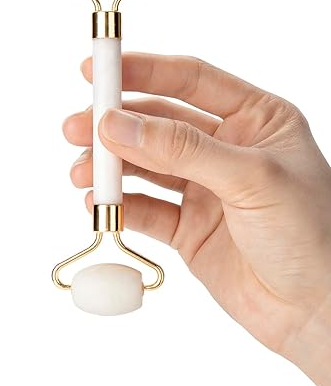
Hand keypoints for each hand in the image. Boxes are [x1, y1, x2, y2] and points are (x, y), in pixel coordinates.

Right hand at [63, 53, 330, 385]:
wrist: (319, 315)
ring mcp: (204, 189)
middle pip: (157, 122)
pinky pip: (144, 208)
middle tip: (78, 126)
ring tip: (81, 172)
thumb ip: (182, 149)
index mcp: (255, 120)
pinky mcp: (187, 228)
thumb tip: (118, 125)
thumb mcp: (252, 179)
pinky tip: (97, 202)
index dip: (142, 71)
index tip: (98, 70)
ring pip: (144, 165)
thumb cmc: (314, 239)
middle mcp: (226, 149)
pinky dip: (118, 204)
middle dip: (114, 124)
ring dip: (110, 166)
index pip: (190, 79)